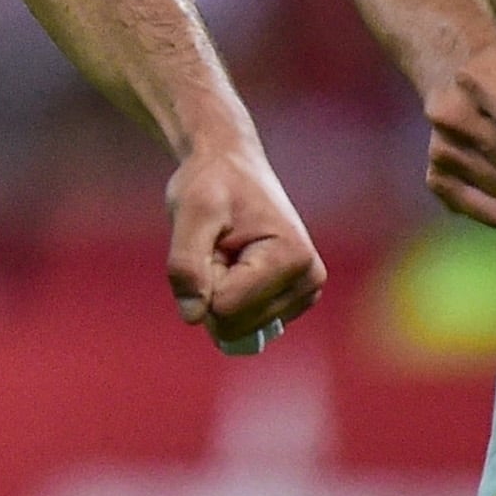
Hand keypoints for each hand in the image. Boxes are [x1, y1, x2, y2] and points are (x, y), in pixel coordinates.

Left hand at [166, 134, 326, 352]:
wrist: (230, 166)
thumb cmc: (211, 183)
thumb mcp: (191, 212)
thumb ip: (186, 265)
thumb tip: (192, 317)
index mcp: (293, 258)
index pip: (225, 308)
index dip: (202, 278)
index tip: (212, 239)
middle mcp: (309, 282)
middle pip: (234, 324)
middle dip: (211, 289)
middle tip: (217, 246)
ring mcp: (304, 296)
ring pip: (238, 328)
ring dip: (219, 293)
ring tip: (227, 252)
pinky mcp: (292, 303)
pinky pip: (244, 326)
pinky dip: (230, 299)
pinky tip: (237, 265)